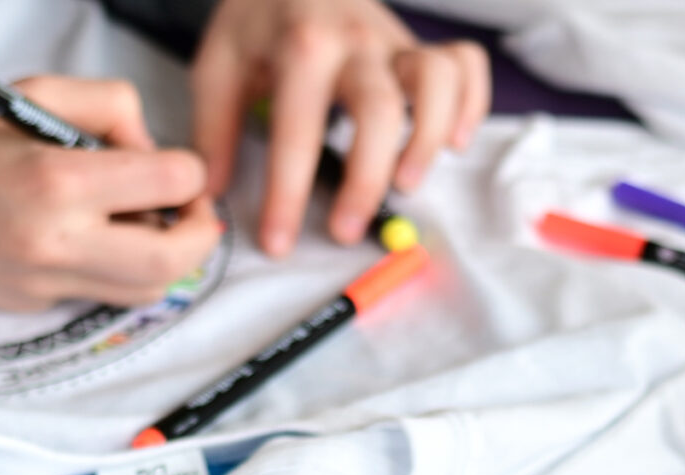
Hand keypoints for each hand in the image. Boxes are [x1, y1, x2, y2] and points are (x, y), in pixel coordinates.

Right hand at [0, 75, 221, 309]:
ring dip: (166, 260)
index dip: (190, 173)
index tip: (178, 169)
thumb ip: (107, 107)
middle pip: (172, 261)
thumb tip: (152, 148)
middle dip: (201, 235)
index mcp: (59, 180)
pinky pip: (101, 294)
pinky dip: (116, 269)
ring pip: (146, 291)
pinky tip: (94, 238)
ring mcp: (48, 283)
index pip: (170, 184)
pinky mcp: (39, 307)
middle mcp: (59, 241)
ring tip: (147, 225)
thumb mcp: (31, 95)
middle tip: (194, 213)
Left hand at [190, 0, 489, 256]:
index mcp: (301, 47)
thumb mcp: (219, 66)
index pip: (297, 130)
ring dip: (426, 138)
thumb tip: (213, 193)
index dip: (288, 193)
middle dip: (365, 181)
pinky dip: (471, 104)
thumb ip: (214, 129)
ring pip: (434, 83)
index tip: (279, 242)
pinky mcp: (420, 47)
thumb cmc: (258, 23)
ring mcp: (394, 42)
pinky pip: (466, 66)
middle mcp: (355, 40)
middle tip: (345, 232)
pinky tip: (452, 143)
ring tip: (407, 184)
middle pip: (378, 112)